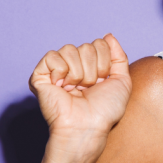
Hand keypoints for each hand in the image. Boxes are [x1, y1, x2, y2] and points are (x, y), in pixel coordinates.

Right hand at [29, 34, 131, 151]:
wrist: (88, 127)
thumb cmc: (105, 110)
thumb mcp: (122, 81)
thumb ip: (118, 56)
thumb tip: (108, 35)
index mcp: (90, 67)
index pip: (99, 44)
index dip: (105, 64)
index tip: (102, 83)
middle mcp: (73, 66)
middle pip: (87, 46)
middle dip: (93, 70)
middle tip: (88, 89)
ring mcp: (56, 70)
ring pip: (70, 50)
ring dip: (79, 73)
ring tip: (76, 90)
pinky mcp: (40, 76)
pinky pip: (52, 57)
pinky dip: (61, 72)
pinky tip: (62, 87)